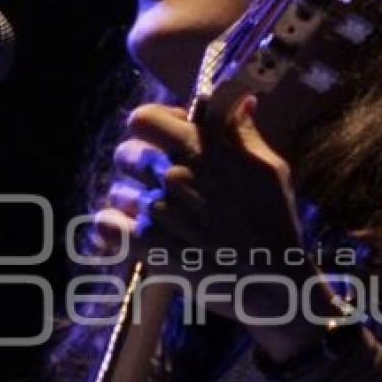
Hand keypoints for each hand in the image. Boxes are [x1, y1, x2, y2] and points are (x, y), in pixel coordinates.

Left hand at [96, 96, 319, 348]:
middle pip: (125, 154)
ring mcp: (158, 210)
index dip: (152, 127)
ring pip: (117, 192)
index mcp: (201, 148)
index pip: (143, 118)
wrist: (272, 280)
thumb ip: (244, 132)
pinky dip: (113, 228)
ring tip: (156, 216)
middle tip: (158, 182)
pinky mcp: (148, 245)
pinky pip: (105, 224)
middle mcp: (174, 174)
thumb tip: (239, 102)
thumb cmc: (275, 222)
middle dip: (139, 166)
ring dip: (132, 202)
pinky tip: (130, 232)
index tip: (164, 139)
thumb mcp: (270, 168)